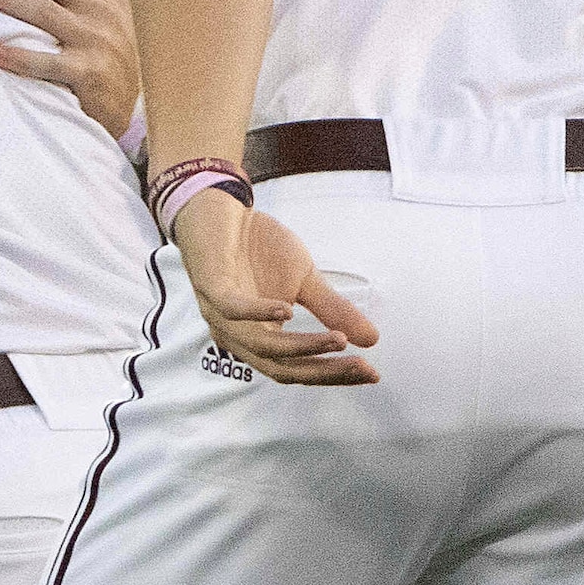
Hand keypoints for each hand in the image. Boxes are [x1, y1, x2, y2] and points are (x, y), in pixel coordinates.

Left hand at [173, 193, 378, 384]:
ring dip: (302, 346)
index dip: (333, 374)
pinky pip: (233, 308)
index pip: (298, 369)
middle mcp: (238, 337)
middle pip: (281, 368)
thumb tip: (372, 340)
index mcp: (260, 339)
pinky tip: (288, 312)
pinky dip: (259, 312)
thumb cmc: (260, 249)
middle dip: (324, 370)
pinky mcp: (210, 286)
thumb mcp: (305, 281)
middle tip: (363, 367)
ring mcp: (221, 314)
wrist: (222, 210)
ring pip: (261, 345)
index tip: (372, 373)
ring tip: (339, 341)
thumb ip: (332, 311)